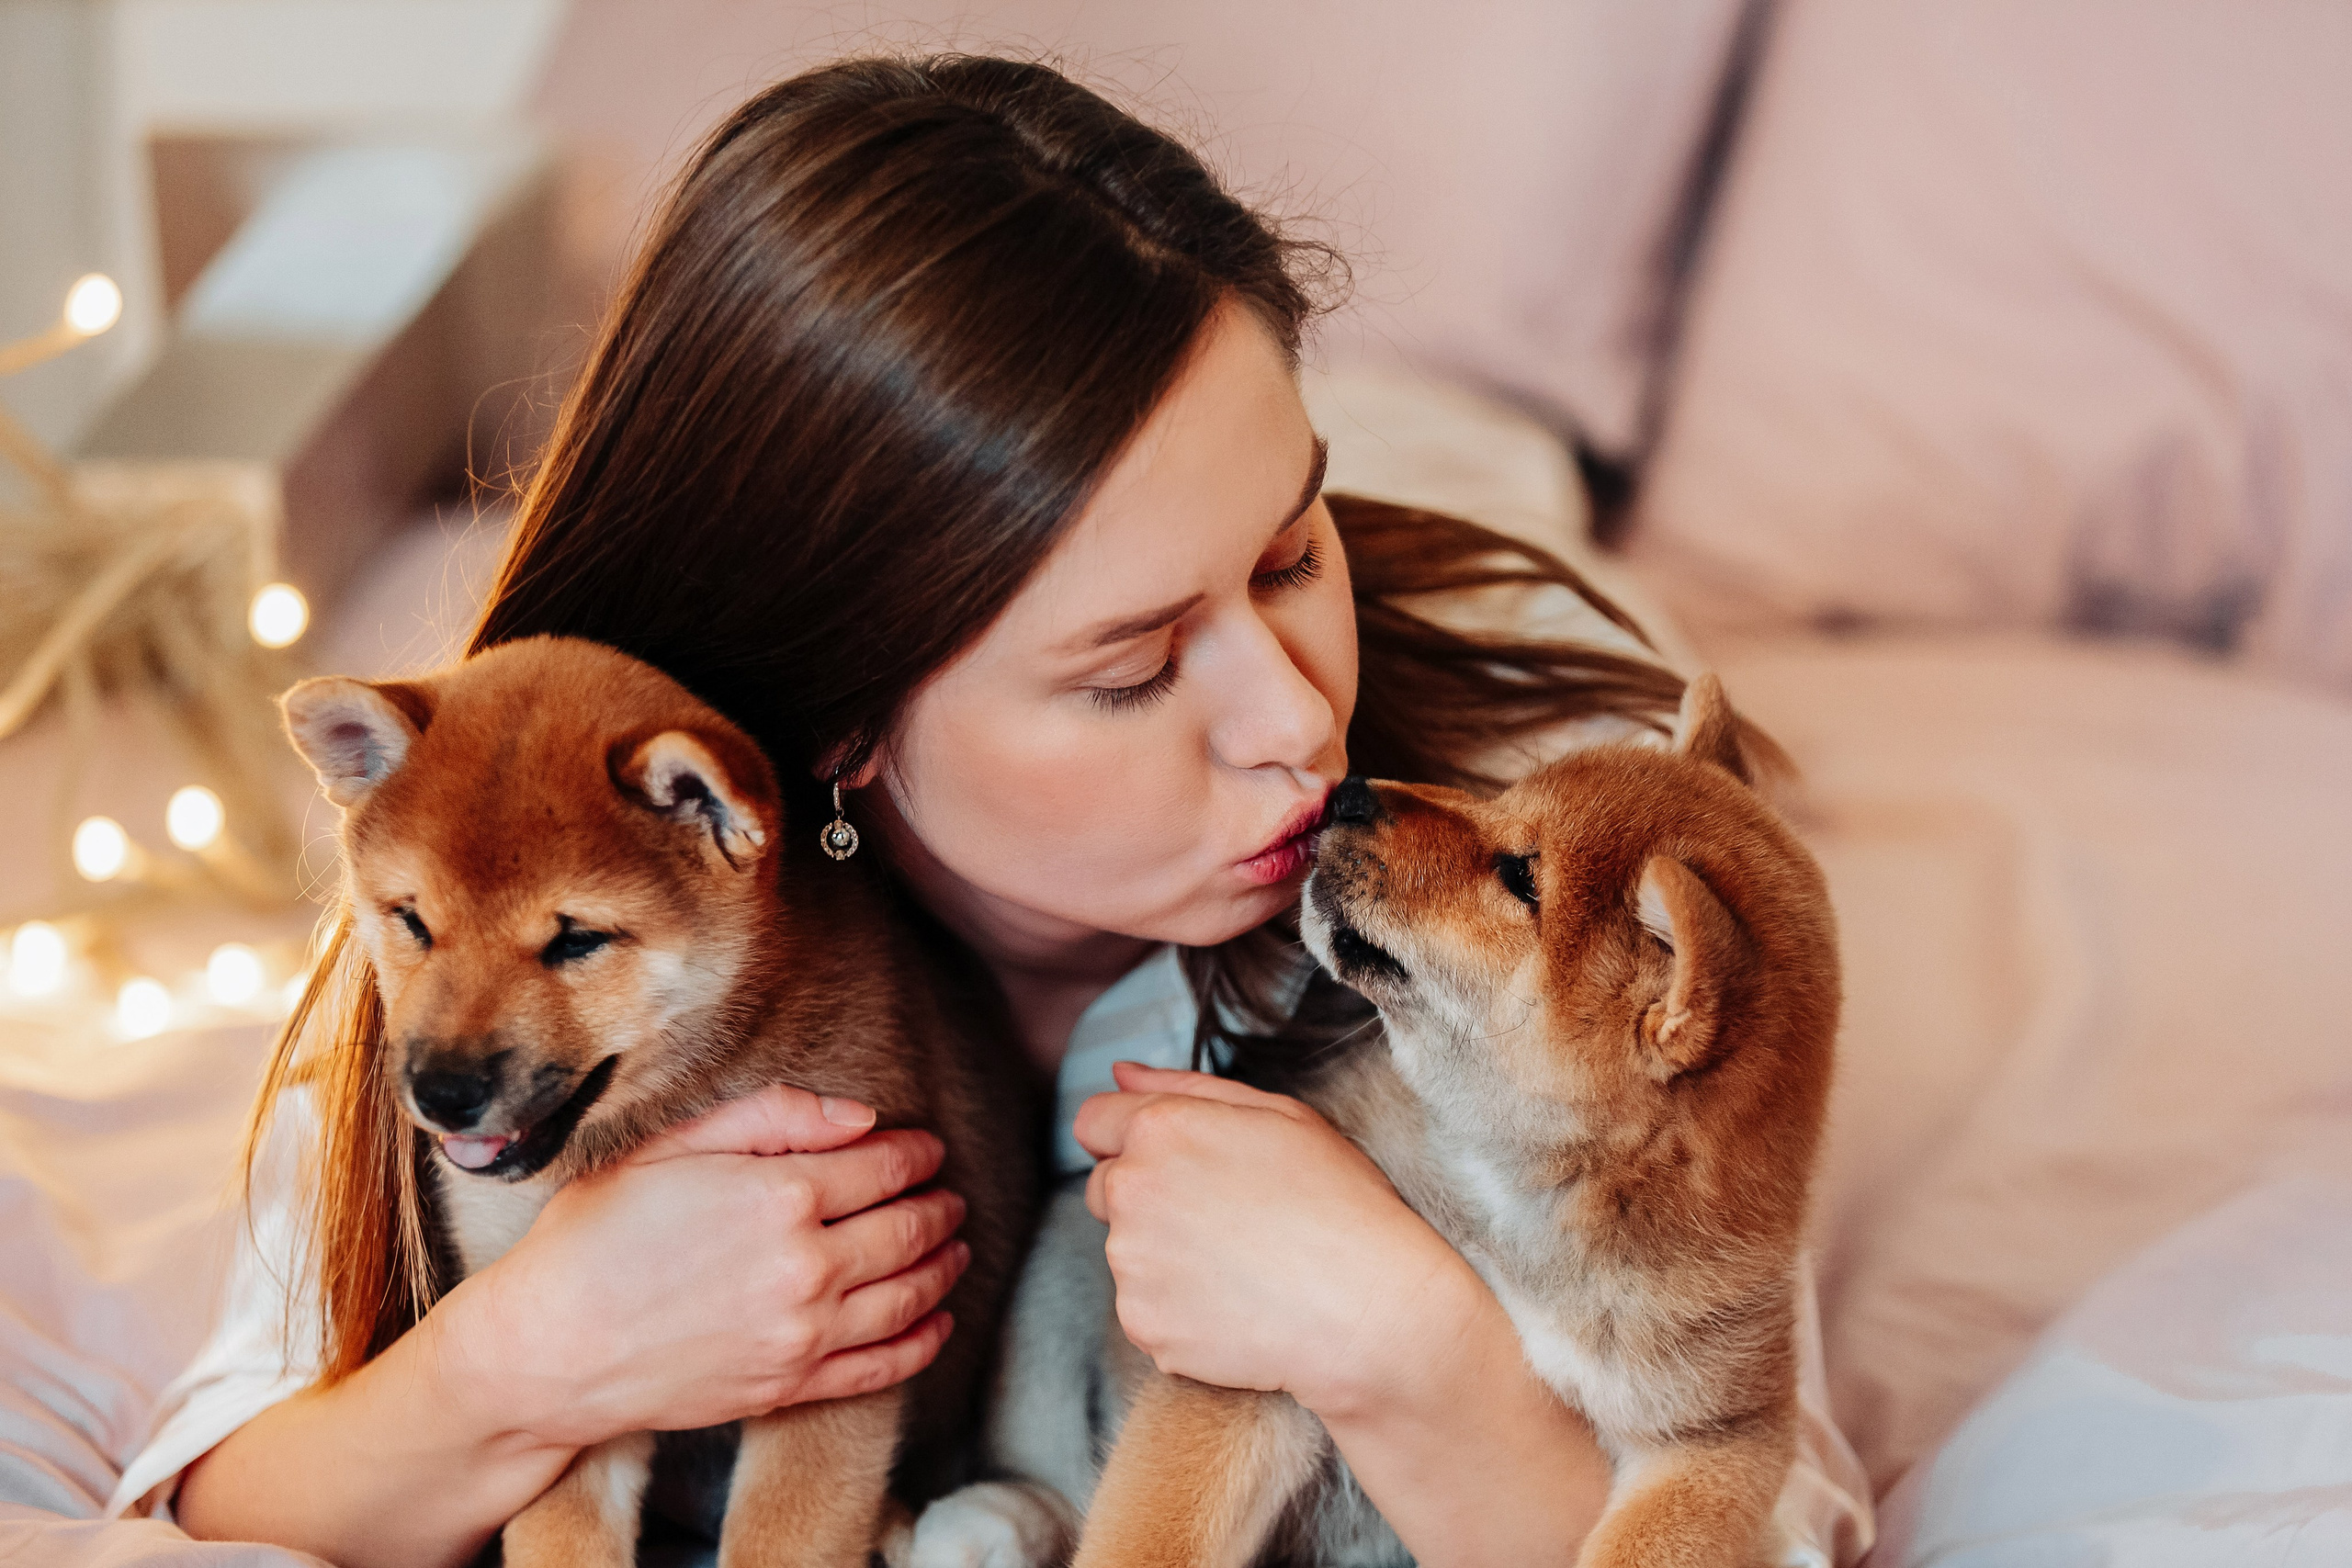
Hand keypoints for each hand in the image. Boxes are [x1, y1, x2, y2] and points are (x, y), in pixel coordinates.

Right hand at [428, 1085, 970, 1449]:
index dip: (915, 1154)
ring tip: (954, 1247)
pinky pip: (883, 1366)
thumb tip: (859, 1117)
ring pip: (909, 1296)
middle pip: (909, 1230)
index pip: (883, 1167)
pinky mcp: (790, 1388)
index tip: (925, 1148)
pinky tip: (936, 1321)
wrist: (545, 1351)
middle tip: (948, 1196)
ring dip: (943, 1266)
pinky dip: (923, 1341)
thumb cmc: (594, 1238)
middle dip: (938, 1206)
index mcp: (780, 1195)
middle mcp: (806, 1267)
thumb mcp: (670, 1148)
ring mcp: (803, 1335)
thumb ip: (771, 1117)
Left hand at [1074, 1062, 1482, 1418]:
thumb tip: (1120, 1075)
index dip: (1132, 1137)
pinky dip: (1179, 1311)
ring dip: (1165, 1256)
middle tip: (1224, 1218)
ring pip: (1128, 1252)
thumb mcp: (1280, 1115)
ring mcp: (1131, 1263)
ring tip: (1242, 1265)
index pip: (1094, 1121)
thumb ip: (1186, 1086)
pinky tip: (1236, 1306)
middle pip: (1104, 1188)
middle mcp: (1131, 1191)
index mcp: (1161, 1129)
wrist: (1368, 1309)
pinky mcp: (1141, 1324)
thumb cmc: (1338, 1202)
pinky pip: (1146, 1310)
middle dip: (1147, 1197)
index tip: (1177, 1162)